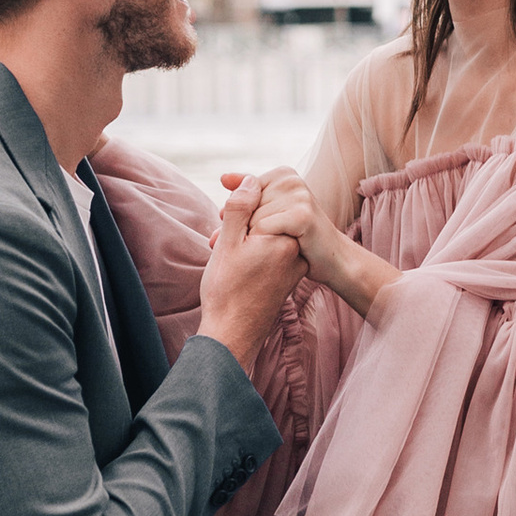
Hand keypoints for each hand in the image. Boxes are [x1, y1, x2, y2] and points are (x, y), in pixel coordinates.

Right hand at [197, 179, 301, 374]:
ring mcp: (294, 266)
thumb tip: (251, 180)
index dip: (236, 212)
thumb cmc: (225, 291)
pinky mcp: (289, 277)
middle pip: (266, 218)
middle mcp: (295, 251)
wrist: (232, 335)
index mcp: (284, 239)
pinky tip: (237, 268)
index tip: (223, 235)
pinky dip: (253, 254)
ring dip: (244, 239)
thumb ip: (240, 207)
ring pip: (267, 235)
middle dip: (241, 225)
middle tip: (220, 245)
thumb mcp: (227, 243)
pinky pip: (271, 253)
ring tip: (227, 260)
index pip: (262, 202)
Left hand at [221, 167, 396, 326]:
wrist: (333, 261)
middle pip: (245, 207)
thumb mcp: (270, 213)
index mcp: (283, 173)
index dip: (243, 219)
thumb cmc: (299, 239)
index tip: (259, 232)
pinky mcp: (301, 214)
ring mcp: (298, 195)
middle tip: (267, 244)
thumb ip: (246, 195)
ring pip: (251, 219)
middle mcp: (291, 179)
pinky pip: (262, 229)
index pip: (241, 195)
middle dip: (247, 230)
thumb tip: (222, 178)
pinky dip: (265, 245)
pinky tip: (282, 250)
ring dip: (257, 241)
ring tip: (277, 248)